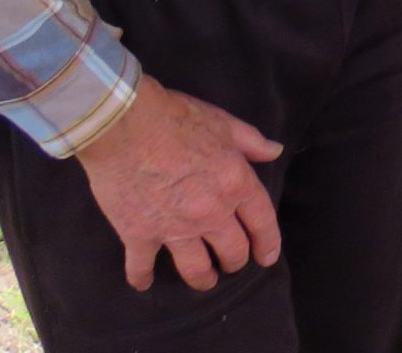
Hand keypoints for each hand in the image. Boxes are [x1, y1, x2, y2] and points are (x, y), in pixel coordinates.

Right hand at [76, 77, 283, 291]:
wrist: (127, 126)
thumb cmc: (178, 118)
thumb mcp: (224, 123)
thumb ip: (252, 141)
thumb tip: (275, 152)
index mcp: (236, 184)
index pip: (262, 222)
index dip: (268, 243)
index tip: (267, 257)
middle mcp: (211, 213)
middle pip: (232, 251)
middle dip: (235, 260)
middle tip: (231, 263)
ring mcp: (175, 228)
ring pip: (197, 269)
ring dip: (203, 279)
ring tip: (204, 281)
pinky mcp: (139, 235)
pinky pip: (142, 267)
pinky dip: (142, 278)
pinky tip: (143, 283)